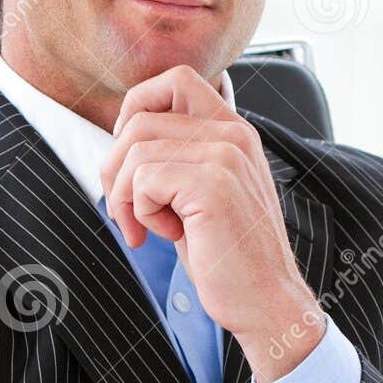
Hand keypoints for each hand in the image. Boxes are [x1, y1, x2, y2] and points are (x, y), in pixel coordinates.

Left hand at [98, 65, 324, 382]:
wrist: (267, 302)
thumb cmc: (228, 256)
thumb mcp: (201, 193)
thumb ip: (177, 157)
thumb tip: (121, 138)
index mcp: (233, 131)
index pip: (175, 80)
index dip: (136, 108)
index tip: (131, 160)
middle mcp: (233, 135)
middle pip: (140, 119)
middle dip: (115, 168)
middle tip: (125, 210)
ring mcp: (225, 156)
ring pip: (134, 150)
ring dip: (125, 196)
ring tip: (147, 228)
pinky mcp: (212, 185)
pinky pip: (143, 180)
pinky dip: (140, 212)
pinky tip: (167, 235)